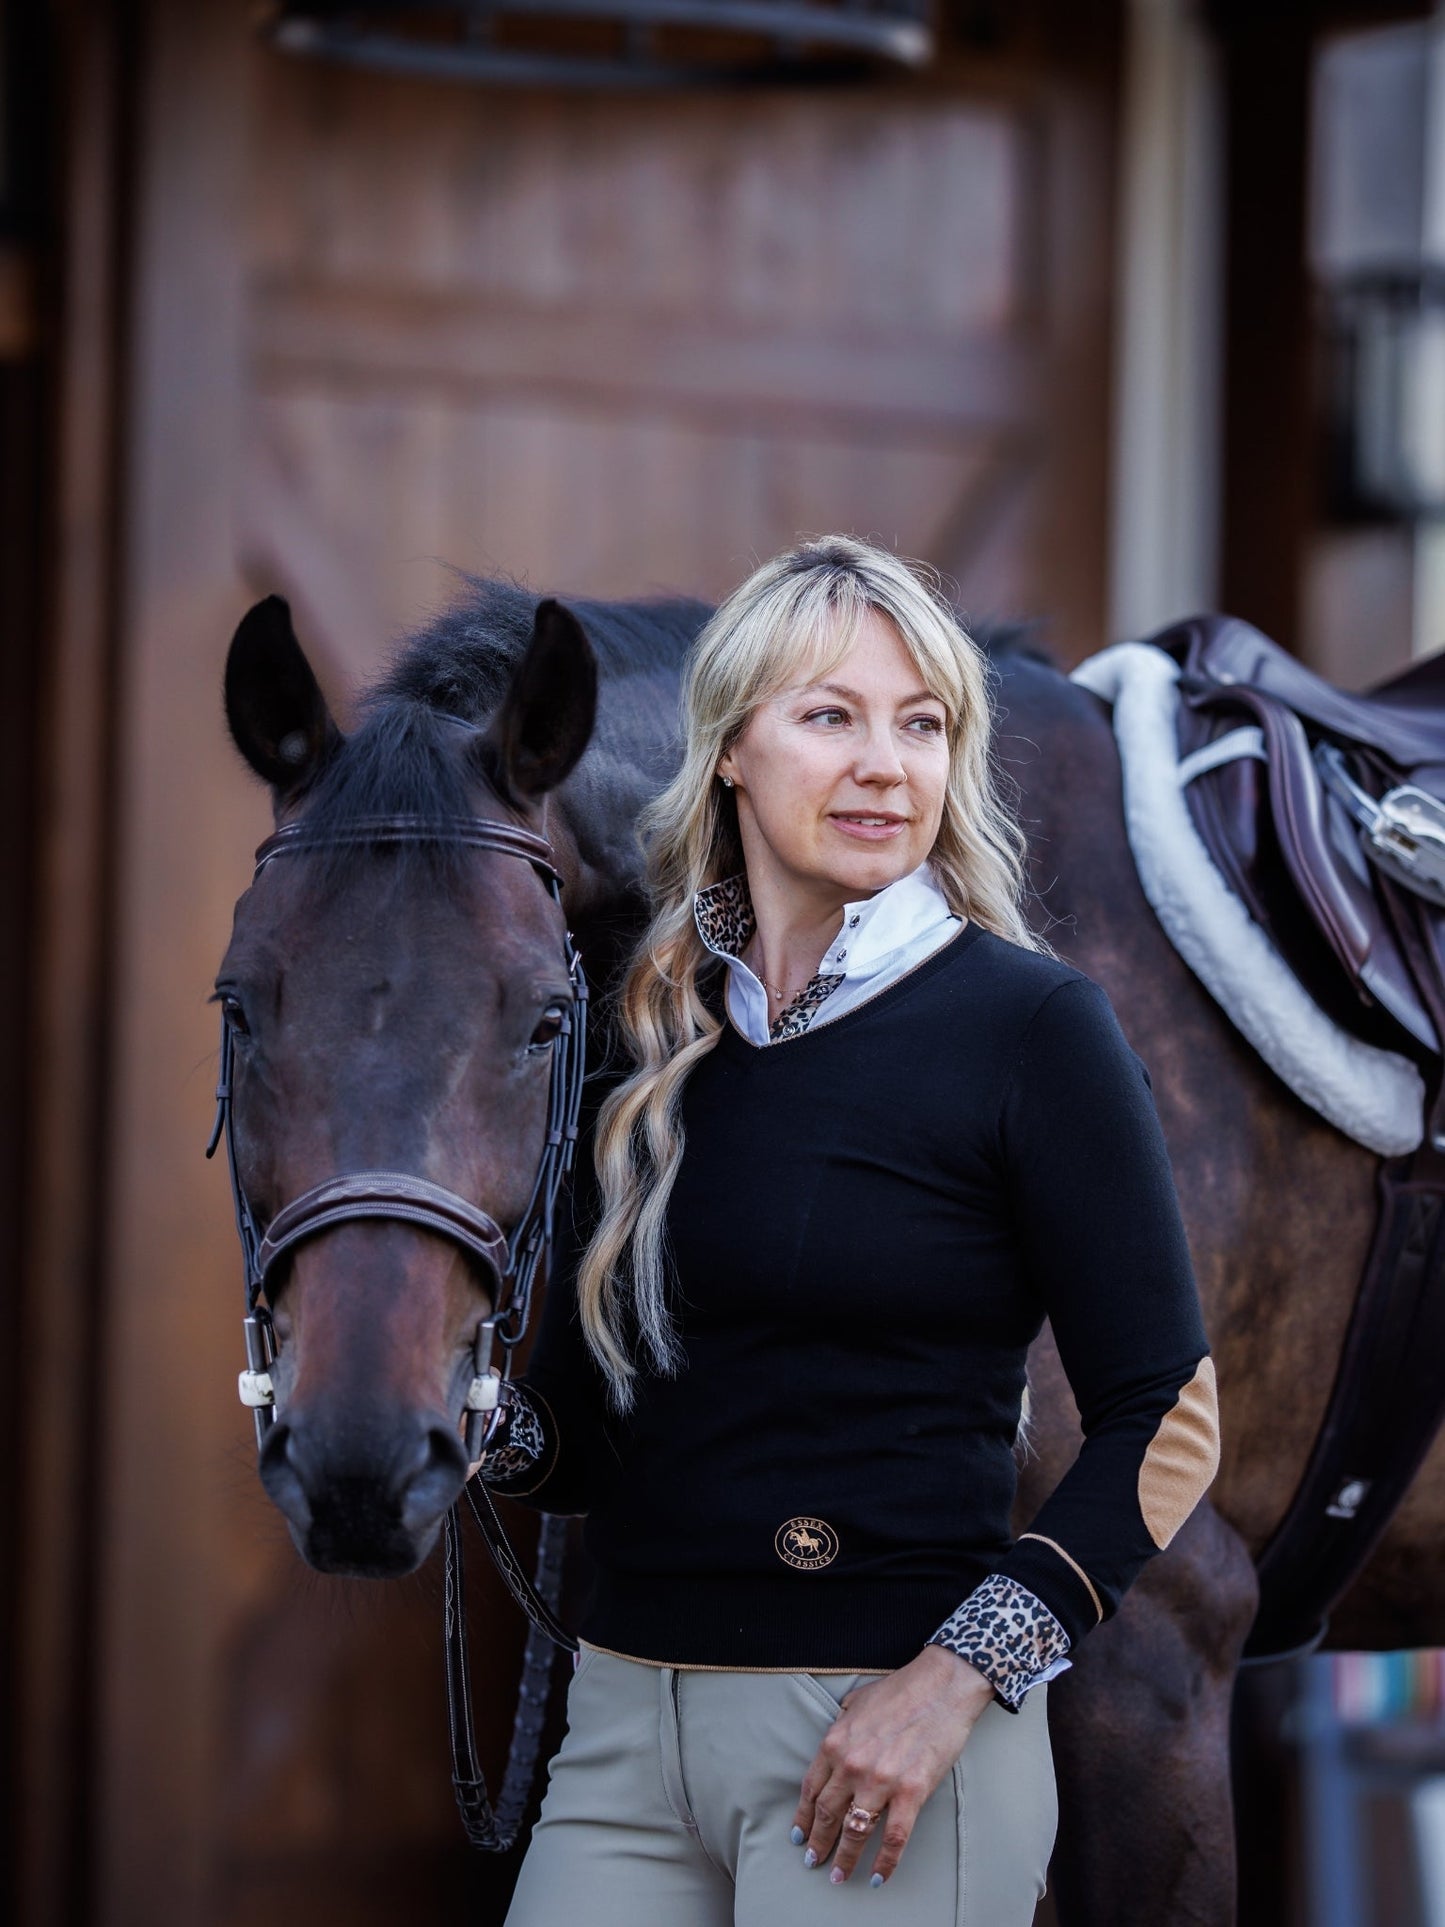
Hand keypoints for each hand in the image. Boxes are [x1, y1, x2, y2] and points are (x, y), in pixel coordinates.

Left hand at [792, 1645, 994, 1887]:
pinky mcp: (912, 1792)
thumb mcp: (857, 1700)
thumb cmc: (901, 1689)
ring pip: (856, 1831)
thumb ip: (842, 1722)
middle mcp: (852, 1765)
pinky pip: (894, 1838)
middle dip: (818, 1843)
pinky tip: (879, 1877)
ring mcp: (881, 1781)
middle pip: (828, 1815)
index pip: (812, 1789)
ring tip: (838, 1875)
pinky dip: (885, 1862)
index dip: (803, 1817)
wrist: (941, 1686)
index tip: (799, 1836)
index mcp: (836, 1742)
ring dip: (844, 1857)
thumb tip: (837, 1734)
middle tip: (813, 1861)